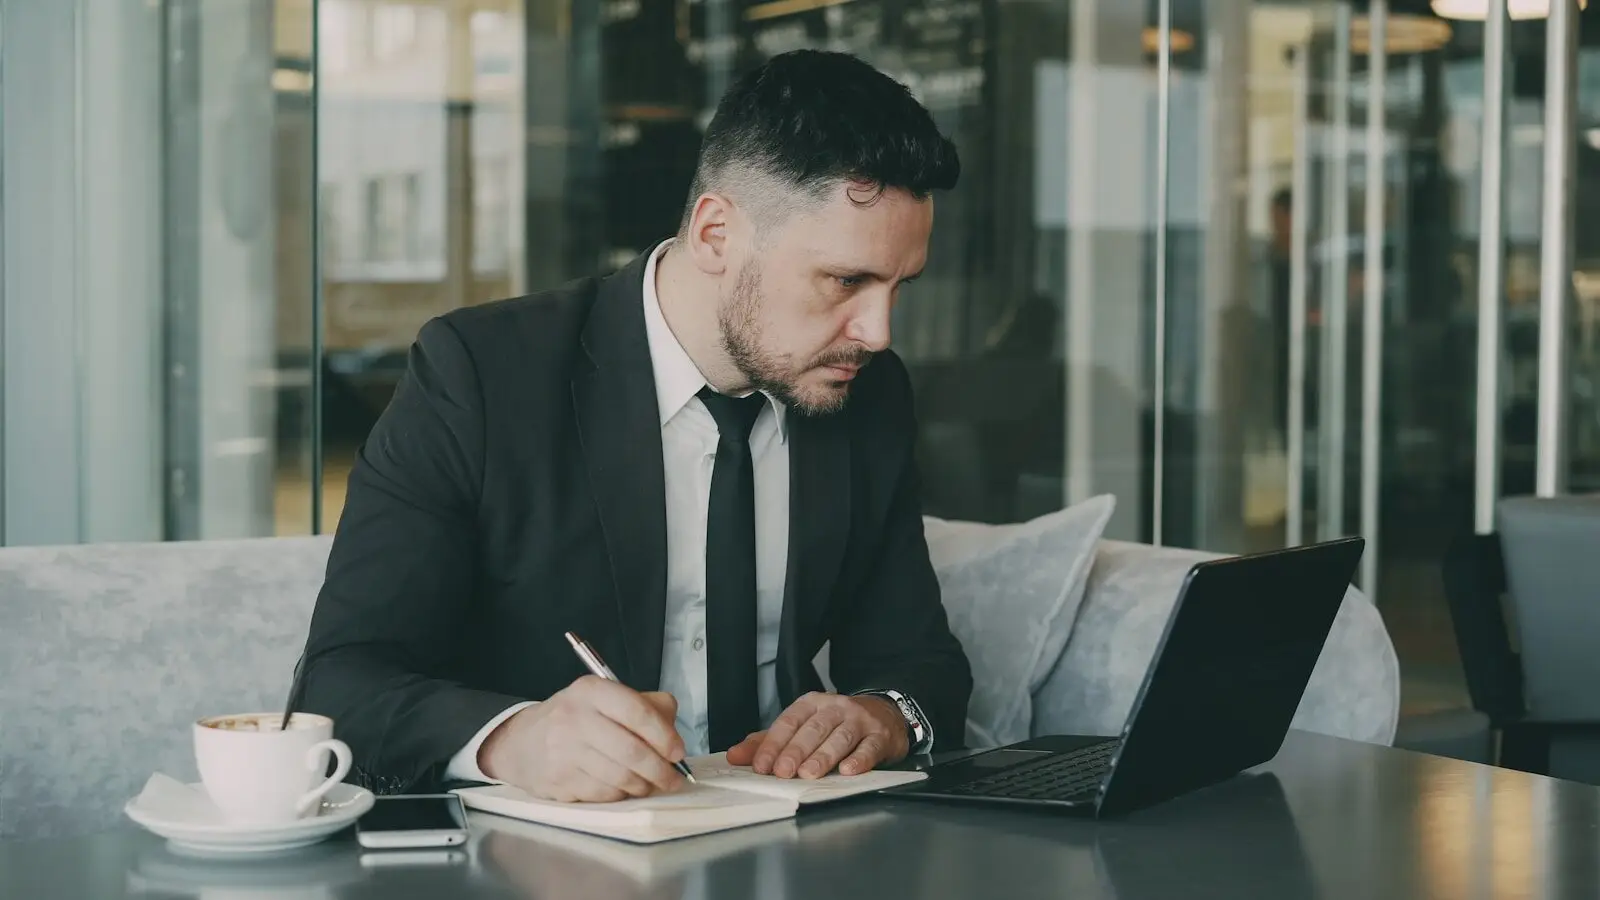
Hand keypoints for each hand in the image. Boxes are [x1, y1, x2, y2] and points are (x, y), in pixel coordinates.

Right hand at [478, 675, 686, 801]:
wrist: (521, 742)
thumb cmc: (575, 719)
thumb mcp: (604, 698)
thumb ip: (645, 706)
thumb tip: (673, 735)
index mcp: (591, 691)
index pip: (637, 712)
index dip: (664, 735)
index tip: (678, 751)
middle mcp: (574, 718)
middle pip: (631, 750)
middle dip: (660, 770)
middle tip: (674, 779)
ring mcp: (563, 752)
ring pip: (620, 777)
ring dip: (643, 786)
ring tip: (651, 784)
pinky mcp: (558, 782)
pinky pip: (604, 795)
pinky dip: (621, 795)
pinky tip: (623, 788)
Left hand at [725, 692, 907, 778]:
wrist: (884, 714)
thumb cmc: (836, 725)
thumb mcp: (801, 728)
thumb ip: (768, 742)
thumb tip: (735, 756)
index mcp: (811, 704)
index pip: (788, 722)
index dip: (773, 744)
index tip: (761, 766)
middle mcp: (835, 708)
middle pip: (813, 729)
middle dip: (796, 751)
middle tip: (783, 772)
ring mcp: (860, 720)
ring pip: (840, 737)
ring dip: (823, 756)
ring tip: (809, 773)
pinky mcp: (880, 736)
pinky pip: (869, 747)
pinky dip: (859, 759)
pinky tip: (848, 770)